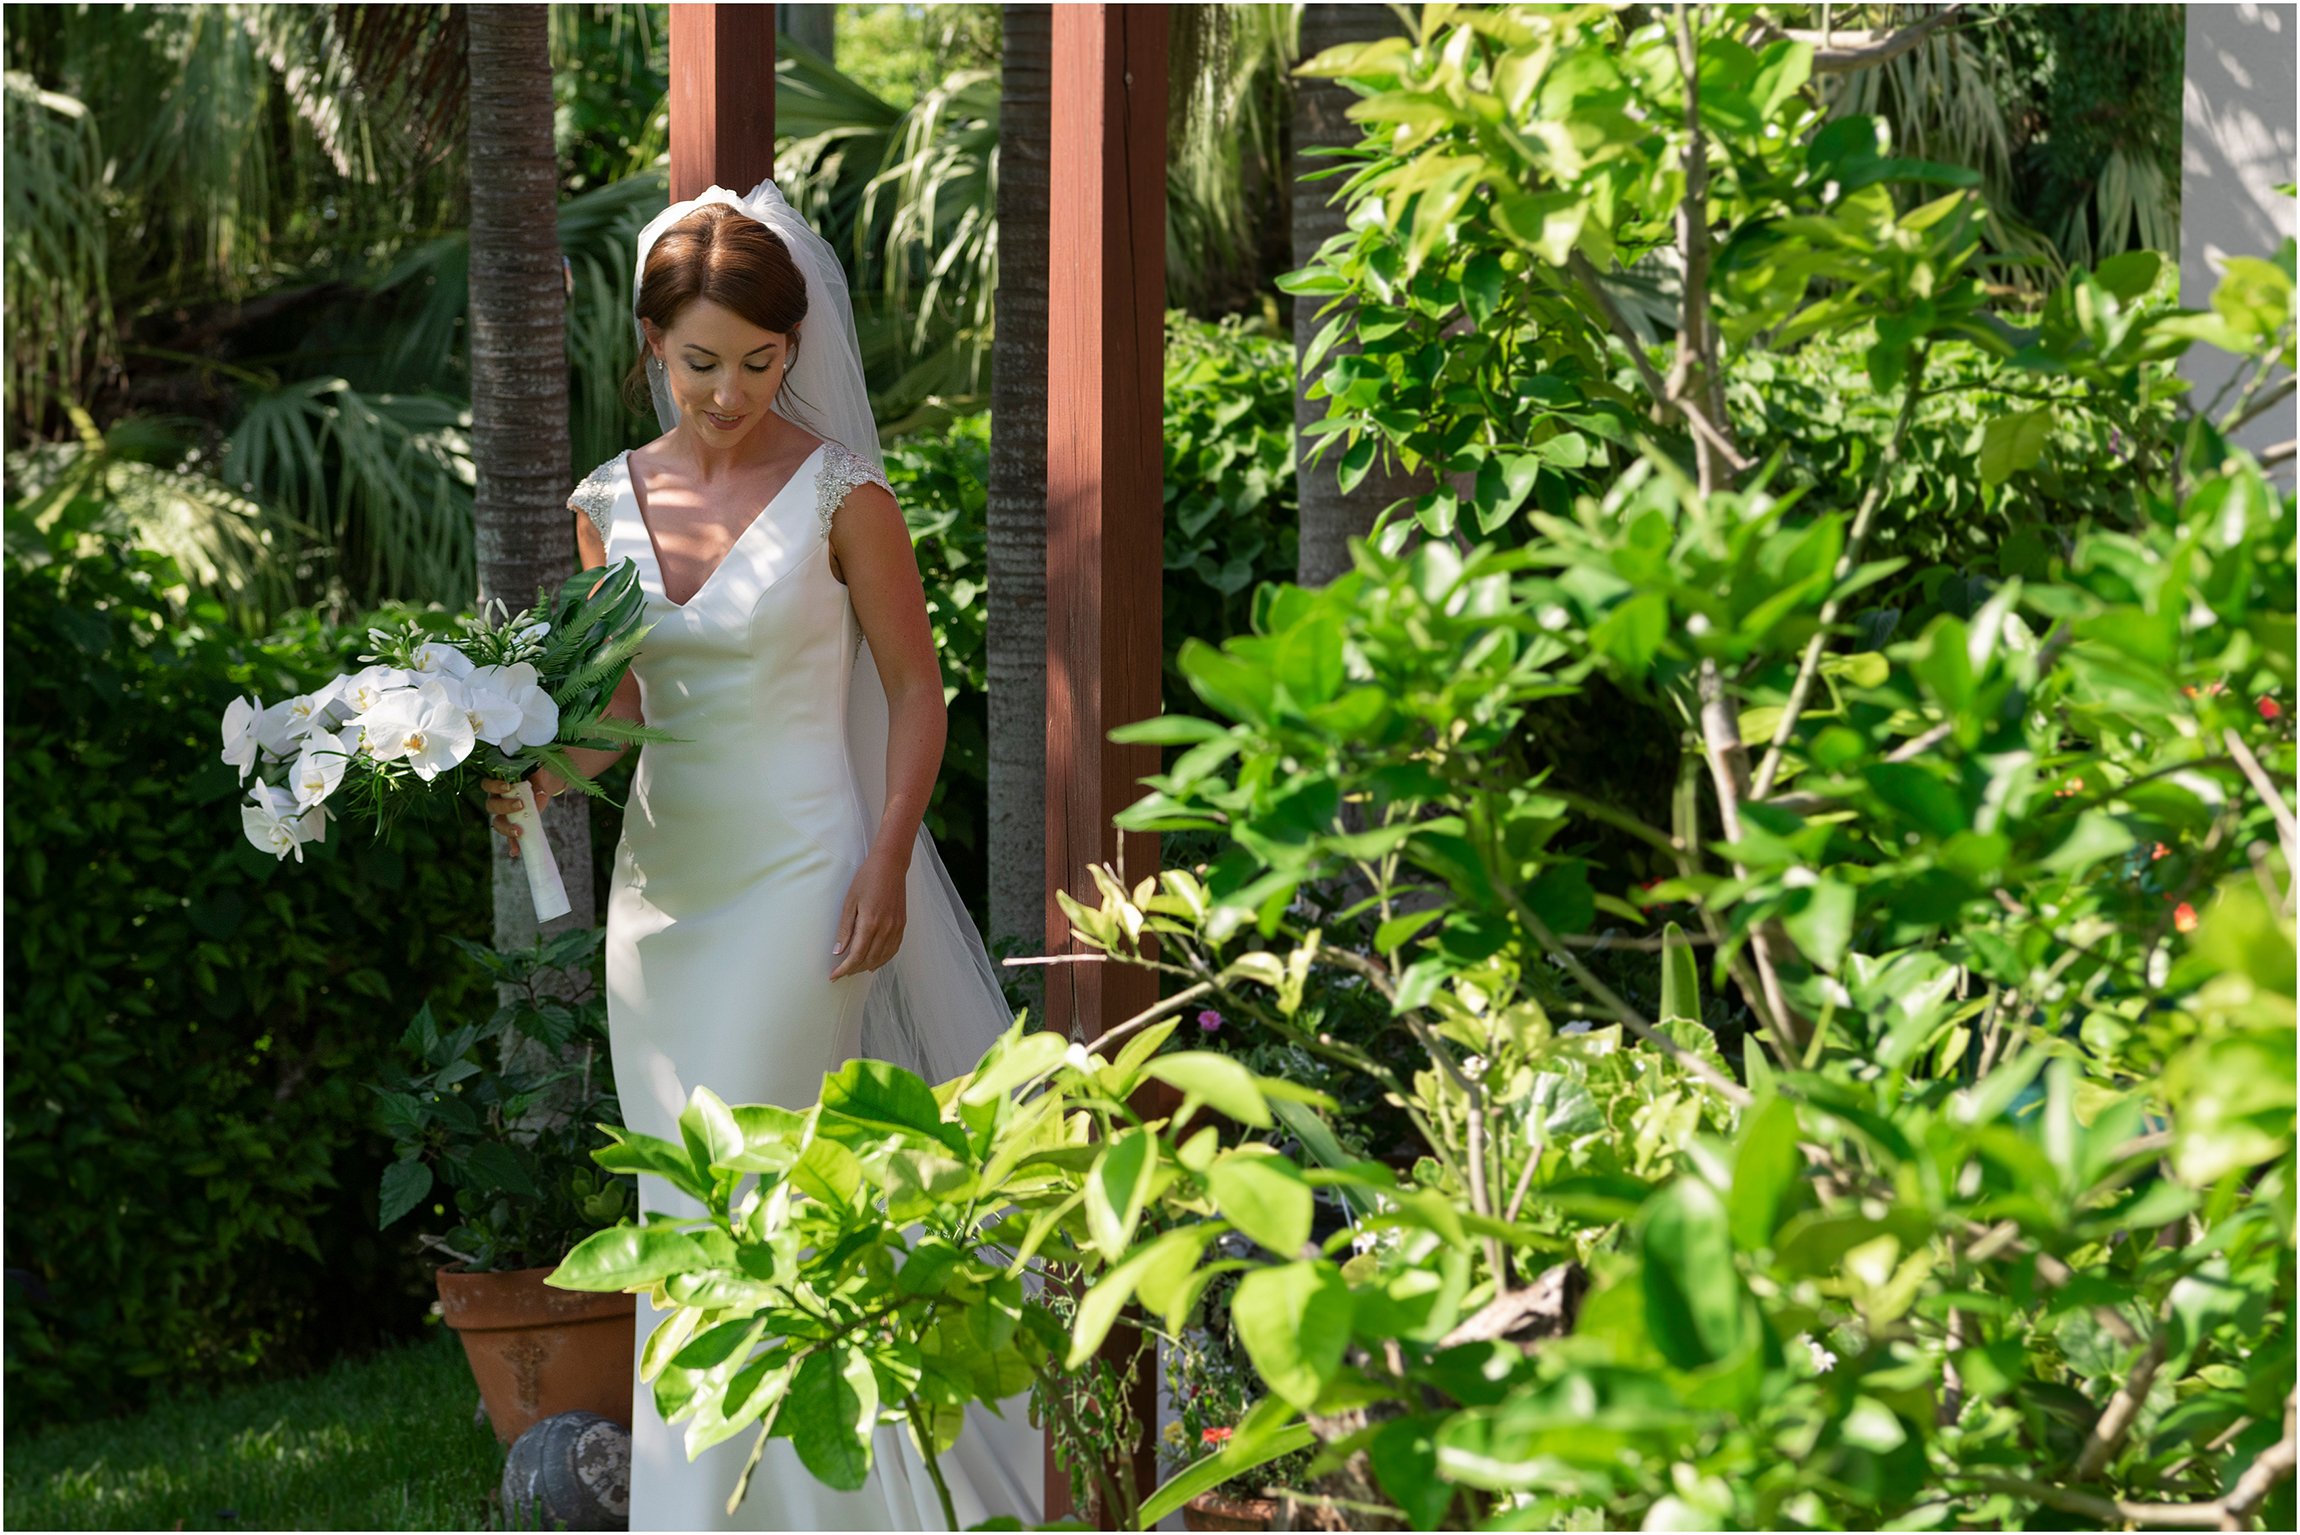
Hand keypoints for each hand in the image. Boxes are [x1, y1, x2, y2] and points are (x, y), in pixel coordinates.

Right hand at [480, 768, 566, 859]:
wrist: (545, 785)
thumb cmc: (536, 776)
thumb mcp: (536, 774)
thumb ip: (535, 779)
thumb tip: (539, 793)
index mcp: (498, 785)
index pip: (487, 785)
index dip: (494, 786)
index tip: (507, 786)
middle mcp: (497, 800)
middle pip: (491, 806)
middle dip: (504, 807)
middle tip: (520, 805)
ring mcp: (504, 814)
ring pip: (497, 823)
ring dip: (506, 828)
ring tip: (519, 831)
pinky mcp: (514, 825)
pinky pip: (510, 837)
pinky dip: (512, 845)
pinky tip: (515, 852)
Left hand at [830, 848, 907, 979]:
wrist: (890, 865)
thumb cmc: (867, 879)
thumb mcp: (850, 902)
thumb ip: (845, 929)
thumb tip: (838, 951)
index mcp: (870, 923)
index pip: (856, 956)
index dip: (844, 969)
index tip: (834, 976)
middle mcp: (886, 929)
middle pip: (869, 960)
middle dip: (854, 970)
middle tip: (842, 972)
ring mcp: (896, 927)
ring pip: (883, 957)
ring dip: (868, 966)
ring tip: (856, 969)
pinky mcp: (902, 924)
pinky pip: (894, 949)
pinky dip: (884, 958)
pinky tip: (875, 960)